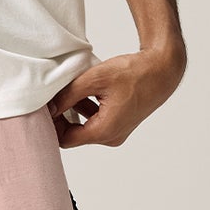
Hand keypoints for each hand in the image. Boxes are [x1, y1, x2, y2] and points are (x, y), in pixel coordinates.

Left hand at [47, 42, 186, 147]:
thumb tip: (50, 108)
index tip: (46, 106)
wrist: (162, 70)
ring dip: (75, 112)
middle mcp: (111, 137)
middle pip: (74, 135)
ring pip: (85, 128)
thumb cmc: (134, 73)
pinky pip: (97, 123)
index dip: (52, 124)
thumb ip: (68, 95)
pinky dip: (88, 110)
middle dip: (62, 117)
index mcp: (104, 131)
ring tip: (73, 91)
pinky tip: (87, 92)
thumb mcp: (94, 79)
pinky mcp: (121, 125)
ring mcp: (117, 132)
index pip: (65, 139)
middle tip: (55, 97)